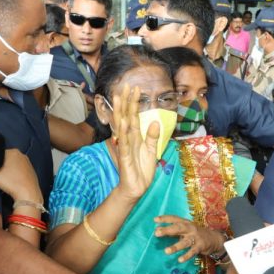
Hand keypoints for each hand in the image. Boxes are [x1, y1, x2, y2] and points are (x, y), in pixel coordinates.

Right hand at [0, 149, 42, 203]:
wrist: (28, 194)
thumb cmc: (11, 182)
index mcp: (13, 152)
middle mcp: (22, 155)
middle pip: (6, 158)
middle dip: (0, 165)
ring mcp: (28, 164)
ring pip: (13, 165)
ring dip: (8, 170)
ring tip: (3, 178)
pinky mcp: (31, 172)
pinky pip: (20, 171)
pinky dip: (15, 174)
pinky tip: (12, 181)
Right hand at [113, 84, 159, 201]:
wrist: (136, 188)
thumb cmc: (142, 170)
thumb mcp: (151, 151)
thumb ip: (152, 137)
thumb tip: (154, 121)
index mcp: (135, 137)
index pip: (133, 116)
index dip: (134, 103)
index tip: (135, 88)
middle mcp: (128, 139)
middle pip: (126, 117)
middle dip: (125, 102)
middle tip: (125, 86)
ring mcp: (125, 147)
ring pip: (122, 126)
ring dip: (121, 112)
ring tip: (119, 97)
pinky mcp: (124, 157)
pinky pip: (124, 143)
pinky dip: (123, 132)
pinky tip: (123, 121)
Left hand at [154, 215, 224, 262]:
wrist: (214, 238)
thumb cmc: (195, 234)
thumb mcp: (185, 230)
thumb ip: (173, 231)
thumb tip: (157, 230)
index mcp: (185, 223)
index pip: (174, 219)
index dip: (165, 219)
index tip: (155, 220)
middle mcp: (190, 228)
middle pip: (178, 228)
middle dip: (168, 230)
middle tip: (157, 233)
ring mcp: (196, 237)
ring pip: (185, 242)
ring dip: (175, 247)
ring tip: (166, 251)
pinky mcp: (200, 246)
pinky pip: (192, 251)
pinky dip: (186, 256)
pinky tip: (180, 260)